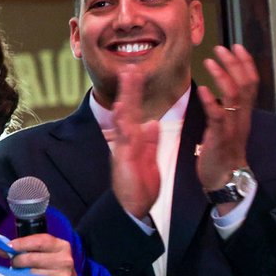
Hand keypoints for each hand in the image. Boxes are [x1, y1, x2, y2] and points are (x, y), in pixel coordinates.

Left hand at [9, 233, 79, 275]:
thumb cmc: (50, 266)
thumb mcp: (42, 253)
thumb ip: (24, 248)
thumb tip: (0, 250)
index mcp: (61, 245)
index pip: (39, 241)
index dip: (21, 243)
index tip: (8, 246)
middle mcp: (65, 259)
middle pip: (32, 257)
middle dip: (18, 260)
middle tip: (13, 263)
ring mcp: (64, 274)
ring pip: (31, 272)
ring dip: (21, 273)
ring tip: (22, 273)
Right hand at [106, 70, 159, 220]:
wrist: (134, 207)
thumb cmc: (140, 186)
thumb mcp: (149, 159)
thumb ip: (151, 140)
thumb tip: (153, 123)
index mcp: (133, 141)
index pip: (133, 113)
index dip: (134, 95)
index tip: (136, 77)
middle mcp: (125, 141)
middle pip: (125, 110)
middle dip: (128, 90)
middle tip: (130, 69)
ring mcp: (122, 148)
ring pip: (123, 118)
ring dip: (125, 98)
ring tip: (128, 79)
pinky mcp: (123, 158)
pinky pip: (124, 137)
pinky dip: (123, 121)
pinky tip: (122, 108)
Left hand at [194, 45, 255, 204]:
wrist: (225, 179)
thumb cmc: (221, 153)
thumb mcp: (225, 127)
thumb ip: (224, 109)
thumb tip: (216, 92)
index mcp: (242, 114)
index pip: (250, 83)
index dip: (244, 64)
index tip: (236, 47)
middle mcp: (241, 117)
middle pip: (245, 85)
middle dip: (235, 64)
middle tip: (222, 48)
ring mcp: (231, 127)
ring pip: (233, 96)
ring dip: (222, 76)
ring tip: (210, 61)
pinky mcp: (219, 138)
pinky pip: (217, 117)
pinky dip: (211, 101)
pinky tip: (202, 89)